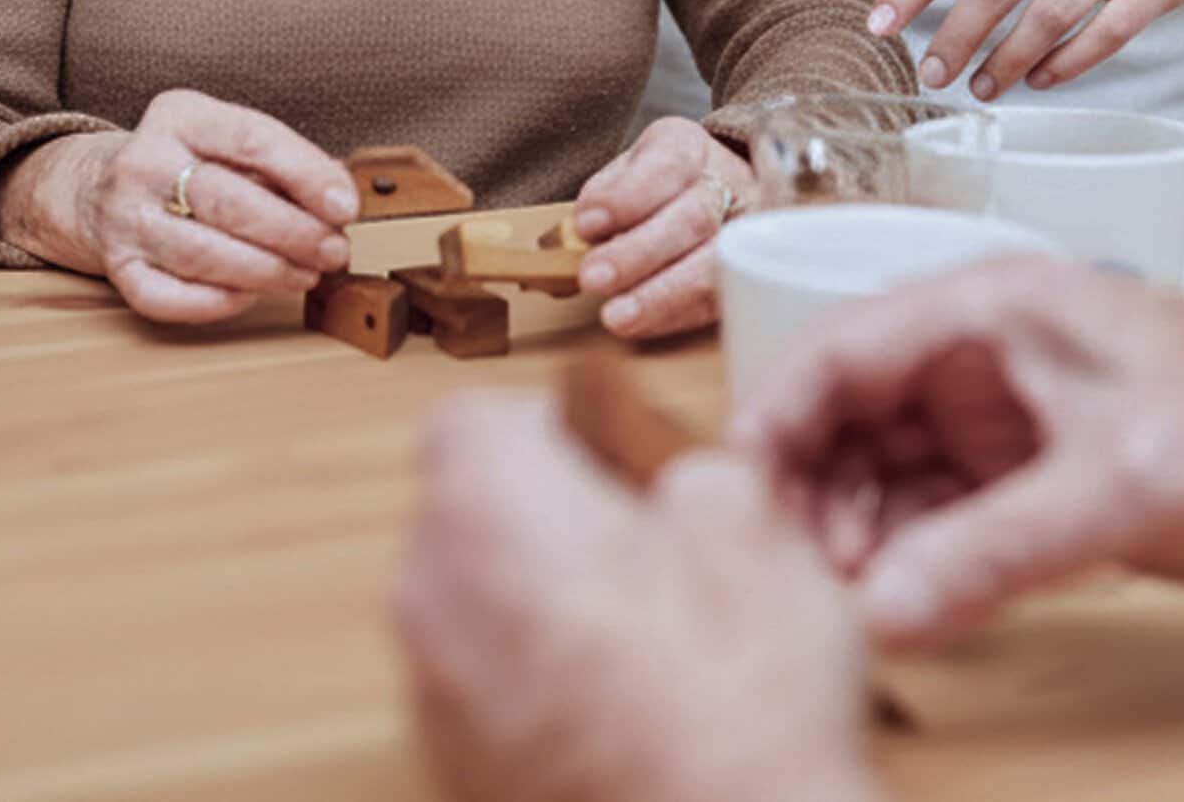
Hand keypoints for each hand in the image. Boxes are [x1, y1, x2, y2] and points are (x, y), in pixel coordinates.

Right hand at [0, 89, 358, 322]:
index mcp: (180, 115)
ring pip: (201, 253)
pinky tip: (251, 297)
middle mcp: (145, 162)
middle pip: (227, 201)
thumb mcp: (226, 140)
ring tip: (306, 275)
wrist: (94, 187)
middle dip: (292, 232)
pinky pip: (168, 297)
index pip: (252, 138)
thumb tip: (340, 203)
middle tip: (334, 250)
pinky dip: (216, 302)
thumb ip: (282, 166)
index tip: (346, 206)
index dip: (306, 174)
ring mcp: (124, 218)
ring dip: (265, 271)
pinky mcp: (116, 268)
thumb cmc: (186, 163)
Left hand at [397, 395, 878, 801]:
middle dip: (548, 517)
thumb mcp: (749, 518)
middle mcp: (434, 599)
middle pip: (468, 514)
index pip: (471, 418)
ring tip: (649, 636)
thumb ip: (683, 467)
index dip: (550, 425)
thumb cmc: (734, 704)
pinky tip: (630, 704)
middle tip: (644, 544)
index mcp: (486, 509)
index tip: (613, 454)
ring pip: (480, 604)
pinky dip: (543, 681)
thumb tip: (669, 483)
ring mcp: (435, 701)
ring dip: (546, 603)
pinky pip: (491, 688)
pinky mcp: (457, 776)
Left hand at [572, 116, 756, 340]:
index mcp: (689, 147)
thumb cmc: (658, 188)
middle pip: (694, 216)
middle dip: (639, 251)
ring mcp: (746, 232)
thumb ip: (605, 195)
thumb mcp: (626, 173)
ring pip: (713, 264)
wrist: (715, 197)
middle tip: (593, 276)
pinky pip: (717, 300)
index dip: (629, 196)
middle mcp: (727, 184)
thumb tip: (583, 230)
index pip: (669, 164)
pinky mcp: (748, 275)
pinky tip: (641, 324)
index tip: (588, 224)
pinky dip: (675, 316)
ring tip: (617, 315)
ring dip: (661, 295)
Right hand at [734, 256, 1183, 649]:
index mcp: (998, 307)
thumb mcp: (1119, 488)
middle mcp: (992, 354)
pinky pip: (945, 511)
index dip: (780, 414)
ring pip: (892, 465)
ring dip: (859, 526)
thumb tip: (879, 608)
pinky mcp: (1046, 474)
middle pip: (856, 406)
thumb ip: (991, 549)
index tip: (734, 493)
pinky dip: (914, 553)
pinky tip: (905, 599)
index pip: (847, 344)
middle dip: (813, 485)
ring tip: (849, 597)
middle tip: (792, 570)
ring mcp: (1017, 415)